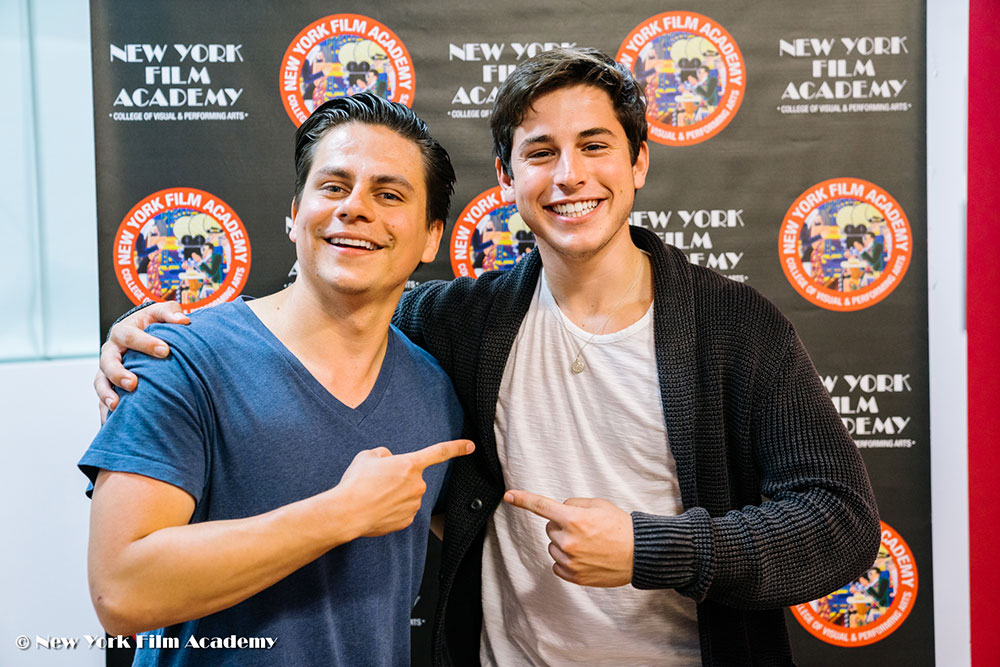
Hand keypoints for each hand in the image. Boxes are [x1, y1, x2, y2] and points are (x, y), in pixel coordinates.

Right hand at [95, 302, 189, 421]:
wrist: (140, 334)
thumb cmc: (153, 324)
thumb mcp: (160, 314)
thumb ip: (171, 313)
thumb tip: (185, 320)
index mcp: (123, 331)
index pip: (131, 336)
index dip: (146, 343)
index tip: (166, 351)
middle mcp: (111, 351)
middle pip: (108, 362)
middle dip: (119, 373)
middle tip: (134, 384)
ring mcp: (107, 370)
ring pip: (100, 382)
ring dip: (106, 394)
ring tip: (116, 406)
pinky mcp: (108, 385)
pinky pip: (101, 400)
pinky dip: (105, 411)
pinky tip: (111, 423)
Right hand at [336, 440, 473, 537]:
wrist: (348, 512)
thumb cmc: (356, 483)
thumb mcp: (367, 456)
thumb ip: (384, 455)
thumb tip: (389, 461)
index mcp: (410, 464)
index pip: (439, 452)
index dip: (456, 447)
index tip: (470, 446)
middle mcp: (417, 484)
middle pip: (412, 477)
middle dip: (399, 478)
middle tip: (377, 482)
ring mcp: (414, 504)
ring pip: (407, 495)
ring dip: (395, 494)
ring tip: (373, 496)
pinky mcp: (407, 520)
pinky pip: (403, 510)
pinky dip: (392, 509)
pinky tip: (377, 509)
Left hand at [504, 490, 633, 586]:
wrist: (639, 554)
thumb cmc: (621, 528)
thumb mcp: (598, 505)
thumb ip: (574, 505)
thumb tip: (560, 510)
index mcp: (573, 519)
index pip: (542, 506)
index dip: (523, 499)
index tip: (509, 496)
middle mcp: (568, 541)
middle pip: (550, 528)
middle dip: (562, 526)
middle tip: (585, 529)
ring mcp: (570, 561)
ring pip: (553, 547)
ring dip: (564, 544)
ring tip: (589, 544)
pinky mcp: (574, 576)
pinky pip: (557, 565)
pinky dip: (566, 561)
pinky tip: (584, 557)